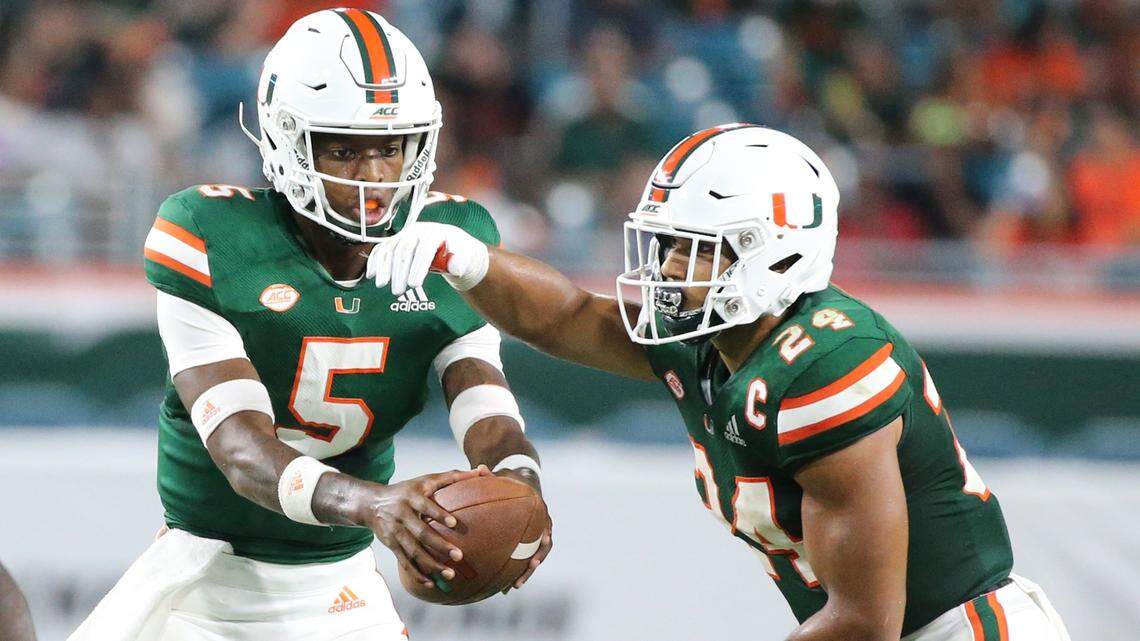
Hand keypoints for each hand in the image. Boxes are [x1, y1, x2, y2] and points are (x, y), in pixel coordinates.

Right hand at [364, 467, 491, 588]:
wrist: (371, 503)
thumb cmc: (406, 490)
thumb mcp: (425, 480)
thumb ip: (451, 477)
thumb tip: (480, 471)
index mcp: (412, 497)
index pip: (425, 506)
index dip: (438, 514)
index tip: (454, 523)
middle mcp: (402, 515)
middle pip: (421, 533)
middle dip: (439, 546)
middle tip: (459, 556)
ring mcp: (395, 532)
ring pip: (413, 551)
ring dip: (431, 564)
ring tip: (450, 574)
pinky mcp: (391, 545)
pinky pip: (404, 562)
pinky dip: (417, 573)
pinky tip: (430, 583)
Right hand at [366, 222, 489, 294]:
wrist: (449, 243)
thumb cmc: (458, 252)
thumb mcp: (465, 256)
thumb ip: (461, 262)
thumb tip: (455, 268)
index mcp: (435, 233)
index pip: (424, 250)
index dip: (418, 267)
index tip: (414, 284)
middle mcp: (417, 231)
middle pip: (405, 249)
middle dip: (400, 271)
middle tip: (398, 291)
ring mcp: (404, 234)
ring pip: (390, 248)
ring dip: (384, 267)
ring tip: (382, 285)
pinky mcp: (396, 241)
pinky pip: (382, 249)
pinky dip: (375, 261)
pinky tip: (371, 275)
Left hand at [494, 468, 552, 591]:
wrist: (520, 483)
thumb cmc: (511, 480)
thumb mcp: (503, 477)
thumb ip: (491, 475)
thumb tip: (478, 468)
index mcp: (540, 512)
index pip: (547, 526)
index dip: (545, 537)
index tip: (541, 546)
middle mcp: (542, 526)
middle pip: (543, 548)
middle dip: (535, 562)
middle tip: (526, 572)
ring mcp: (534, 536)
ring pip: (533, 558)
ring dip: (524, 573)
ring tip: (512, 587)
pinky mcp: (526, 543)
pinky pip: (521, 559)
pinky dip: (513, 570)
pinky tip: (500, 584)